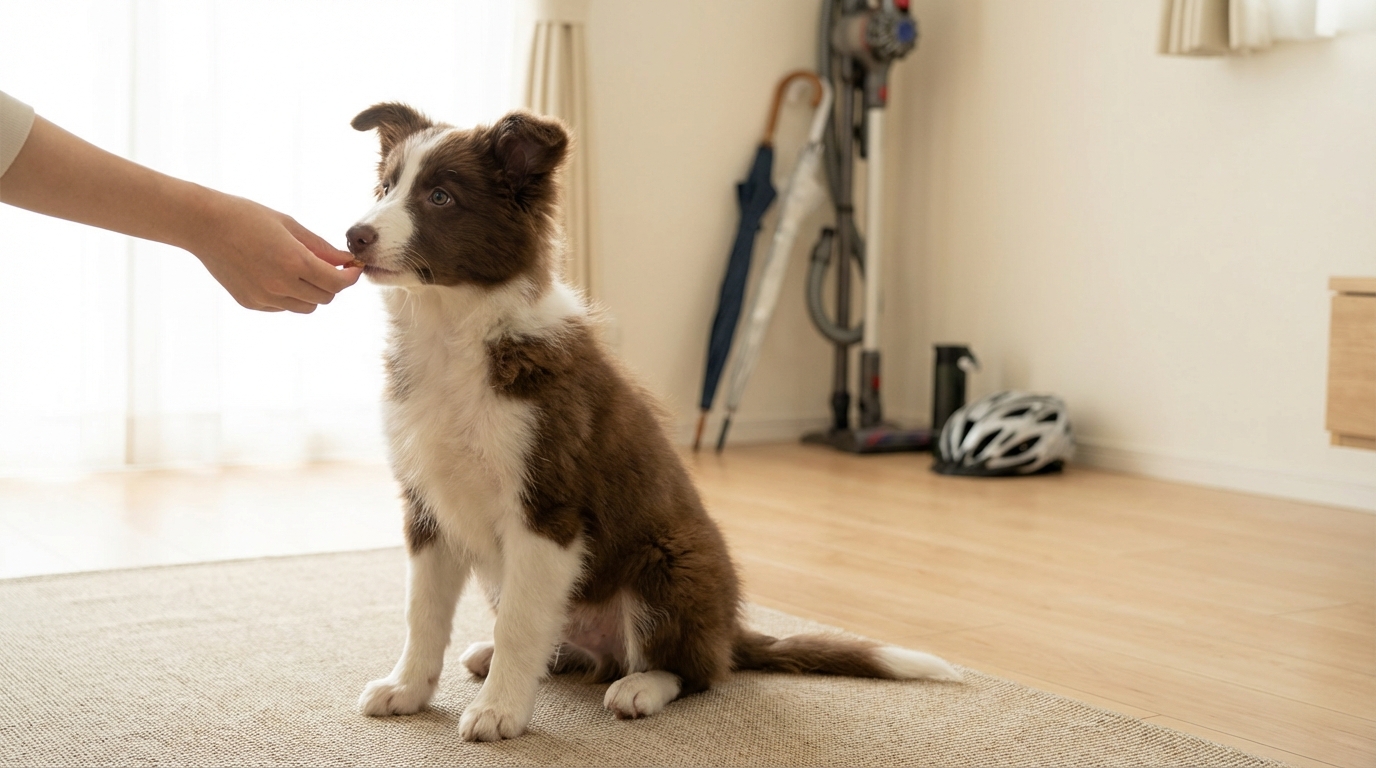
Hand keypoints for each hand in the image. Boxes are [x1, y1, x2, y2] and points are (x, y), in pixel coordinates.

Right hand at [189, 193, 362, 313]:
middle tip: (330, 267)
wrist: (203, 225)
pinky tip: (276, 274)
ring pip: (306, 307)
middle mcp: (280, 285)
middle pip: (325, 298)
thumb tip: (344, 261)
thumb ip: (320, 247)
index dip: (350, 277)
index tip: (353, 268)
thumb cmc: (248, 217)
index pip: (337, 283)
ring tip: (301, 270)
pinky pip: (283, 306)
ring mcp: (264, 297)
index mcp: (293, 262)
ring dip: (312, 292)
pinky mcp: (250, 303)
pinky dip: (289, 296)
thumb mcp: (289, 225)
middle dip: (332, 284)